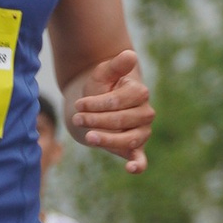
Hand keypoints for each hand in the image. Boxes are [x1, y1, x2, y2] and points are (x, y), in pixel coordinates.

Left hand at [67, 48, 153, 173]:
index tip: (79, 104)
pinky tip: (130, 168)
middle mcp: (145, 113)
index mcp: (139, 92)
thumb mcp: (103, 73)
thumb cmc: (100, 87)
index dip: (99, 103)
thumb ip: (116, 65)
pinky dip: (138, 165)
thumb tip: (130, 54)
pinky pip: (141, 159)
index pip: (121, 100)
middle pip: (123, 119)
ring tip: (88, 137)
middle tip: (77, 118)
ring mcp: (142, 132)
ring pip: (129, 139)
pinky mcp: (136, 149)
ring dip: (108, 139)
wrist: (94, 105)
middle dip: (97, 119)